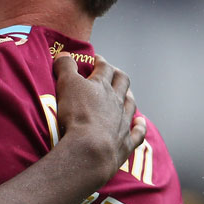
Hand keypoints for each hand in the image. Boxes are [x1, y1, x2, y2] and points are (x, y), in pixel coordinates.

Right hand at [52, 54, 144, 178]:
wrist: (90, 148)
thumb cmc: (77, 114)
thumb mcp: (66, 85)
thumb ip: (65, 67)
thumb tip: (63, 55)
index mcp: (102, 86)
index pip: (104, 68)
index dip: (100, 61)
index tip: (95, 59)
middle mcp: (116, 101)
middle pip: (122, 82)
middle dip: (117, 74)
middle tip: (112, 72)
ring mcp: (123, 121)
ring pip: (130, 104)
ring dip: (128, 97)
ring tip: (126, 94)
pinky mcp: (126, 142)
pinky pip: (137, 132)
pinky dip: (139, 126)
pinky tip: (140, 122)